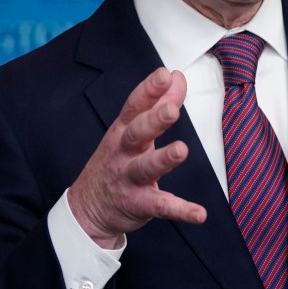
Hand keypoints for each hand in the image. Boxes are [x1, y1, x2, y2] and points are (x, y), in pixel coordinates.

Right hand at [67, 67, 206, 248]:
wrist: (88, 208)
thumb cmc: (116, 160)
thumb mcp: (132, 130)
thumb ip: (157, 103)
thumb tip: (177, 77)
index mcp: (123, 130)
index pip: (134, 106)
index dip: (148, 90)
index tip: (164, 75)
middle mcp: (123, 152)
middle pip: (137, 133)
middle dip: (153, 121)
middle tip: (171, 110)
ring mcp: (129, 179)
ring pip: (145, 168)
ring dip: (163, 159)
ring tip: (181, 150)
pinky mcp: (138, 204)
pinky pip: (161, 206)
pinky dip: (181, 210)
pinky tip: (199, 213)